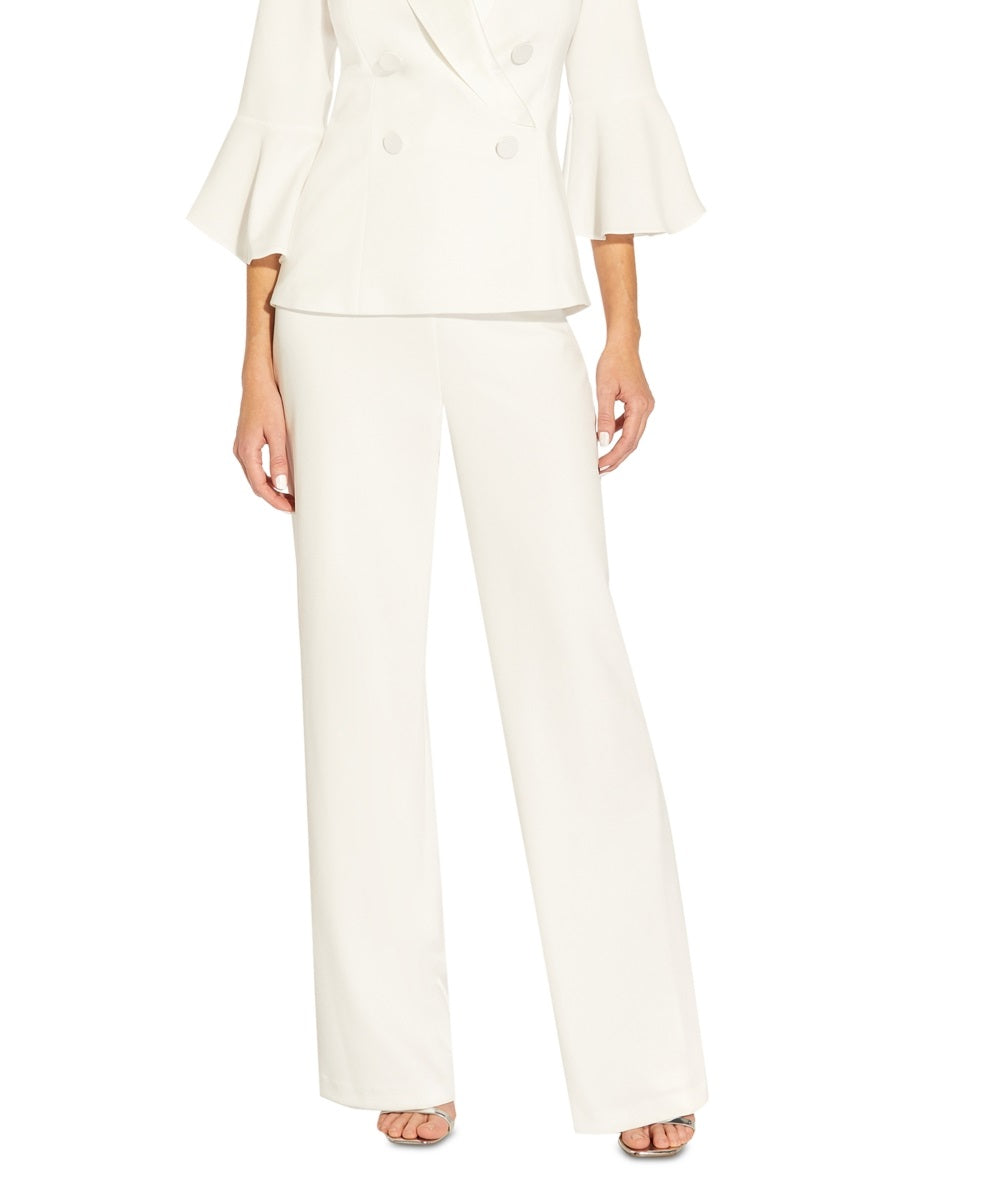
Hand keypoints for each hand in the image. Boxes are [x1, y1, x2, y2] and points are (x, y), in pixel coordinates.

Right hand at [233, 365, 293, 510]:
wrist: (257, 382)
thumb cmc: (268, 403)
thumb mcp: (277, 433)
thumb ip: (278, 460)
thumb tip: (280, 484)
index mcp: (247, 451)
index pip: (260, 486)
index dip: (275, 500)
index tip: (290, 508)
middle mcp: (240, 451)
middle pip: (256, 484)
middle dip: (274, 497)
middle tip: (293, 505)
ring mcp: (241, 447)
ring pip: (255, 476)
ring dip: (270, 488)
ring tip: (289, 495)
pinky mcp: (246, 442)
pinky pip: (254, 467)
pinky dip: (266, 477)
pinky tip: (279, 479)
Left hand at [594, 343, 654, 472]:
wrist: (623, 345)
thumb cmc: (613, 363)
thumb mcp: (604, 390)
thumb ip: (605, 417)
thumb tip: (604, 442)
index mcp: (640, 406)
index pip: (628, 440)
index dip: (614, 456)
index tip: (600, 466)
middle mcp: (647, 408)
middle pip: (633, 442)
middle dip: (617, 458)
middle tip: (600, 471)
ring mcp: (645, 406)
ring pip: (632, 435)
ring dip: (618, 449)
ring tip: (602, 460)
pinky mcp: (640, 403)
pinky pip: (630, 425)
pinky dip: (619, 434)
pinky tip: (606, 439)